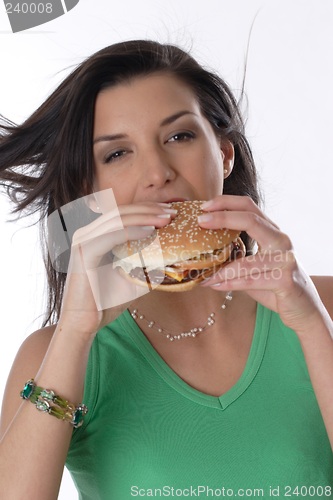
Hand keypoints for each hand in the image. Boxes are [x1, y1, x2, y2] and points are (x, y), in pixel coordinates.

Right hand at [59, 202, 175, 336]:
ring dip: (144, 217)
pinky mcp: (84, 252)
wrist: (85, 323)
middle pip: (121, 212)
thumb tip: (174, 258)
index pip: (123, 214)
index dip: (147, 210)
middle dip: (149, 209)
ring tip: (166, 219)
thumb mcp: (133, 278)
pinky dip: (132, 231)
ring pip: (117, 220)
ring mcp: (83, 240)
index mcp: (96, 236)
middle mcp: (87, 233)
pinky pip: (111, 236)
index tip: (170, 212)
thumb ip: (148, 264)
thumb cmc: (106, 302)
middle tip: (172, 212)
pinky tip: (150, 232)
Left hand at [198, 195, 326, 335]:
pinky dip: (229, 284)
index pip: (249, 207)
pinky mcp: (285, 282)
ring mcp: (285, 260)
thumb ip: (237, 252)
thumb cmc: (274, 283)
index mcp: (272, 231)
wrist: (303, 308)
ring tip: (201, 274)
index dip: (226, 203)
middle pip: (250, 220)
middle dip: (223, 218)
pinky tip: (214, 285)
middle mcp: (281, 241)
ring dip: (219, 269)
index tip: (204, 207)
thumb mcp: (256, 262)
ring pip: (245, 262)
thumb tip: (202, 248)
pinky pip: (250, 281)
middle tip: (200, 222)